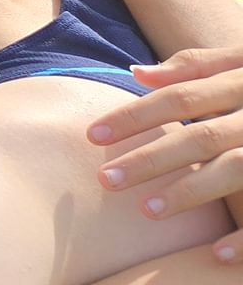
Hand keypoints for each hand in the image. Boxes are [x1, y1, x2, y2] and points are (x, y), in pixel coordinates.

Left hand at [90, 46, 242, 260]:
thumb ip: (197, 66)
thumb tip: (137, 72)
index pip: (181, 97)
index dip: (135, 116)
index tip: (91, 136)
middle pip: (201, 135)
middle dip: (152, 158)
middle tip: (105, 180)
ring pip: (236, 168)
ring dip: (192, 191)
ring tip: (149, 210)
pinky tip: (220, 253)